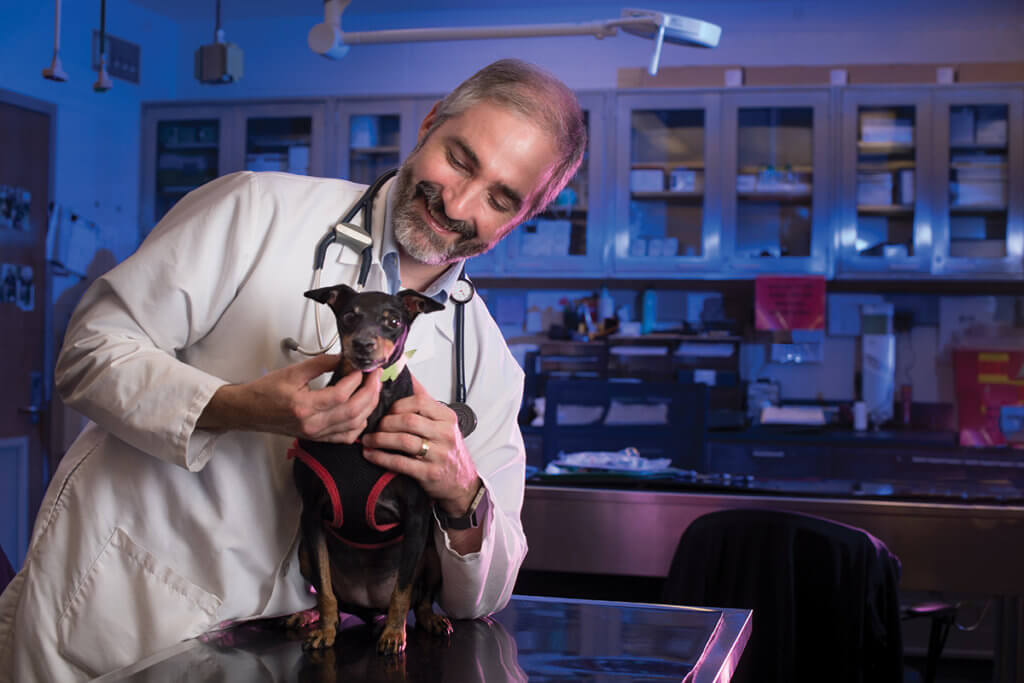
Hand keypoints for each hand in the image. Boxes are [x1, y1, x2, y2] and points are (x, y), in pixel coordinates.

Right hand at [198, 354, 381, 442]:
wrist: (248, 411)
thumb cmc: (265, 392)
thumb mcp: (292, 372)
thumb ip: (321, 364)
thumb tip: (344, 358)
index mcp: (303, 407)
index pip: (341, 395)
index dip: (357, 380)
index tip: (363, 368)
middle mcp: (312, 425)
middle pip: (353, 412)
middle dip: (370, 392)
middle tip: (375, 375)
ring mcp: (316, 434)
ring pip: (354, 425)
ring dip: (369, 406)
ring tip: (373, 389)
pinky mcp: (317, 439)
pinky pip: (346, 437)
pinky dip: (359, 424)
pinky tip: (362, 410)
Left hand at [360, 373, 480, 517]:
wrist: (462, 483)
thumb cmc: (448, 450)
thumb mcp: (444, 425)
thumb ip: (426, 404)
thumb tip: (406, 377)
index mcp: (447, 418)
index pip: (419, 402)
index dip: (397, 405)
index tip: (385, 410)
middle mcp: (445, 434)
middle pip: (408, 420)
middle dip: (385, 422)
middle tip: (373, 426)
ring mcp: (439, 454)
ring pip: (403, 440)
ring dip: (379, 439)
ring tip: (367, 440)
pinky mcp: (429, 473)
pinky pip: (400, 462)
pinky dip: (381, 457)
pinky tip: (370, 455)